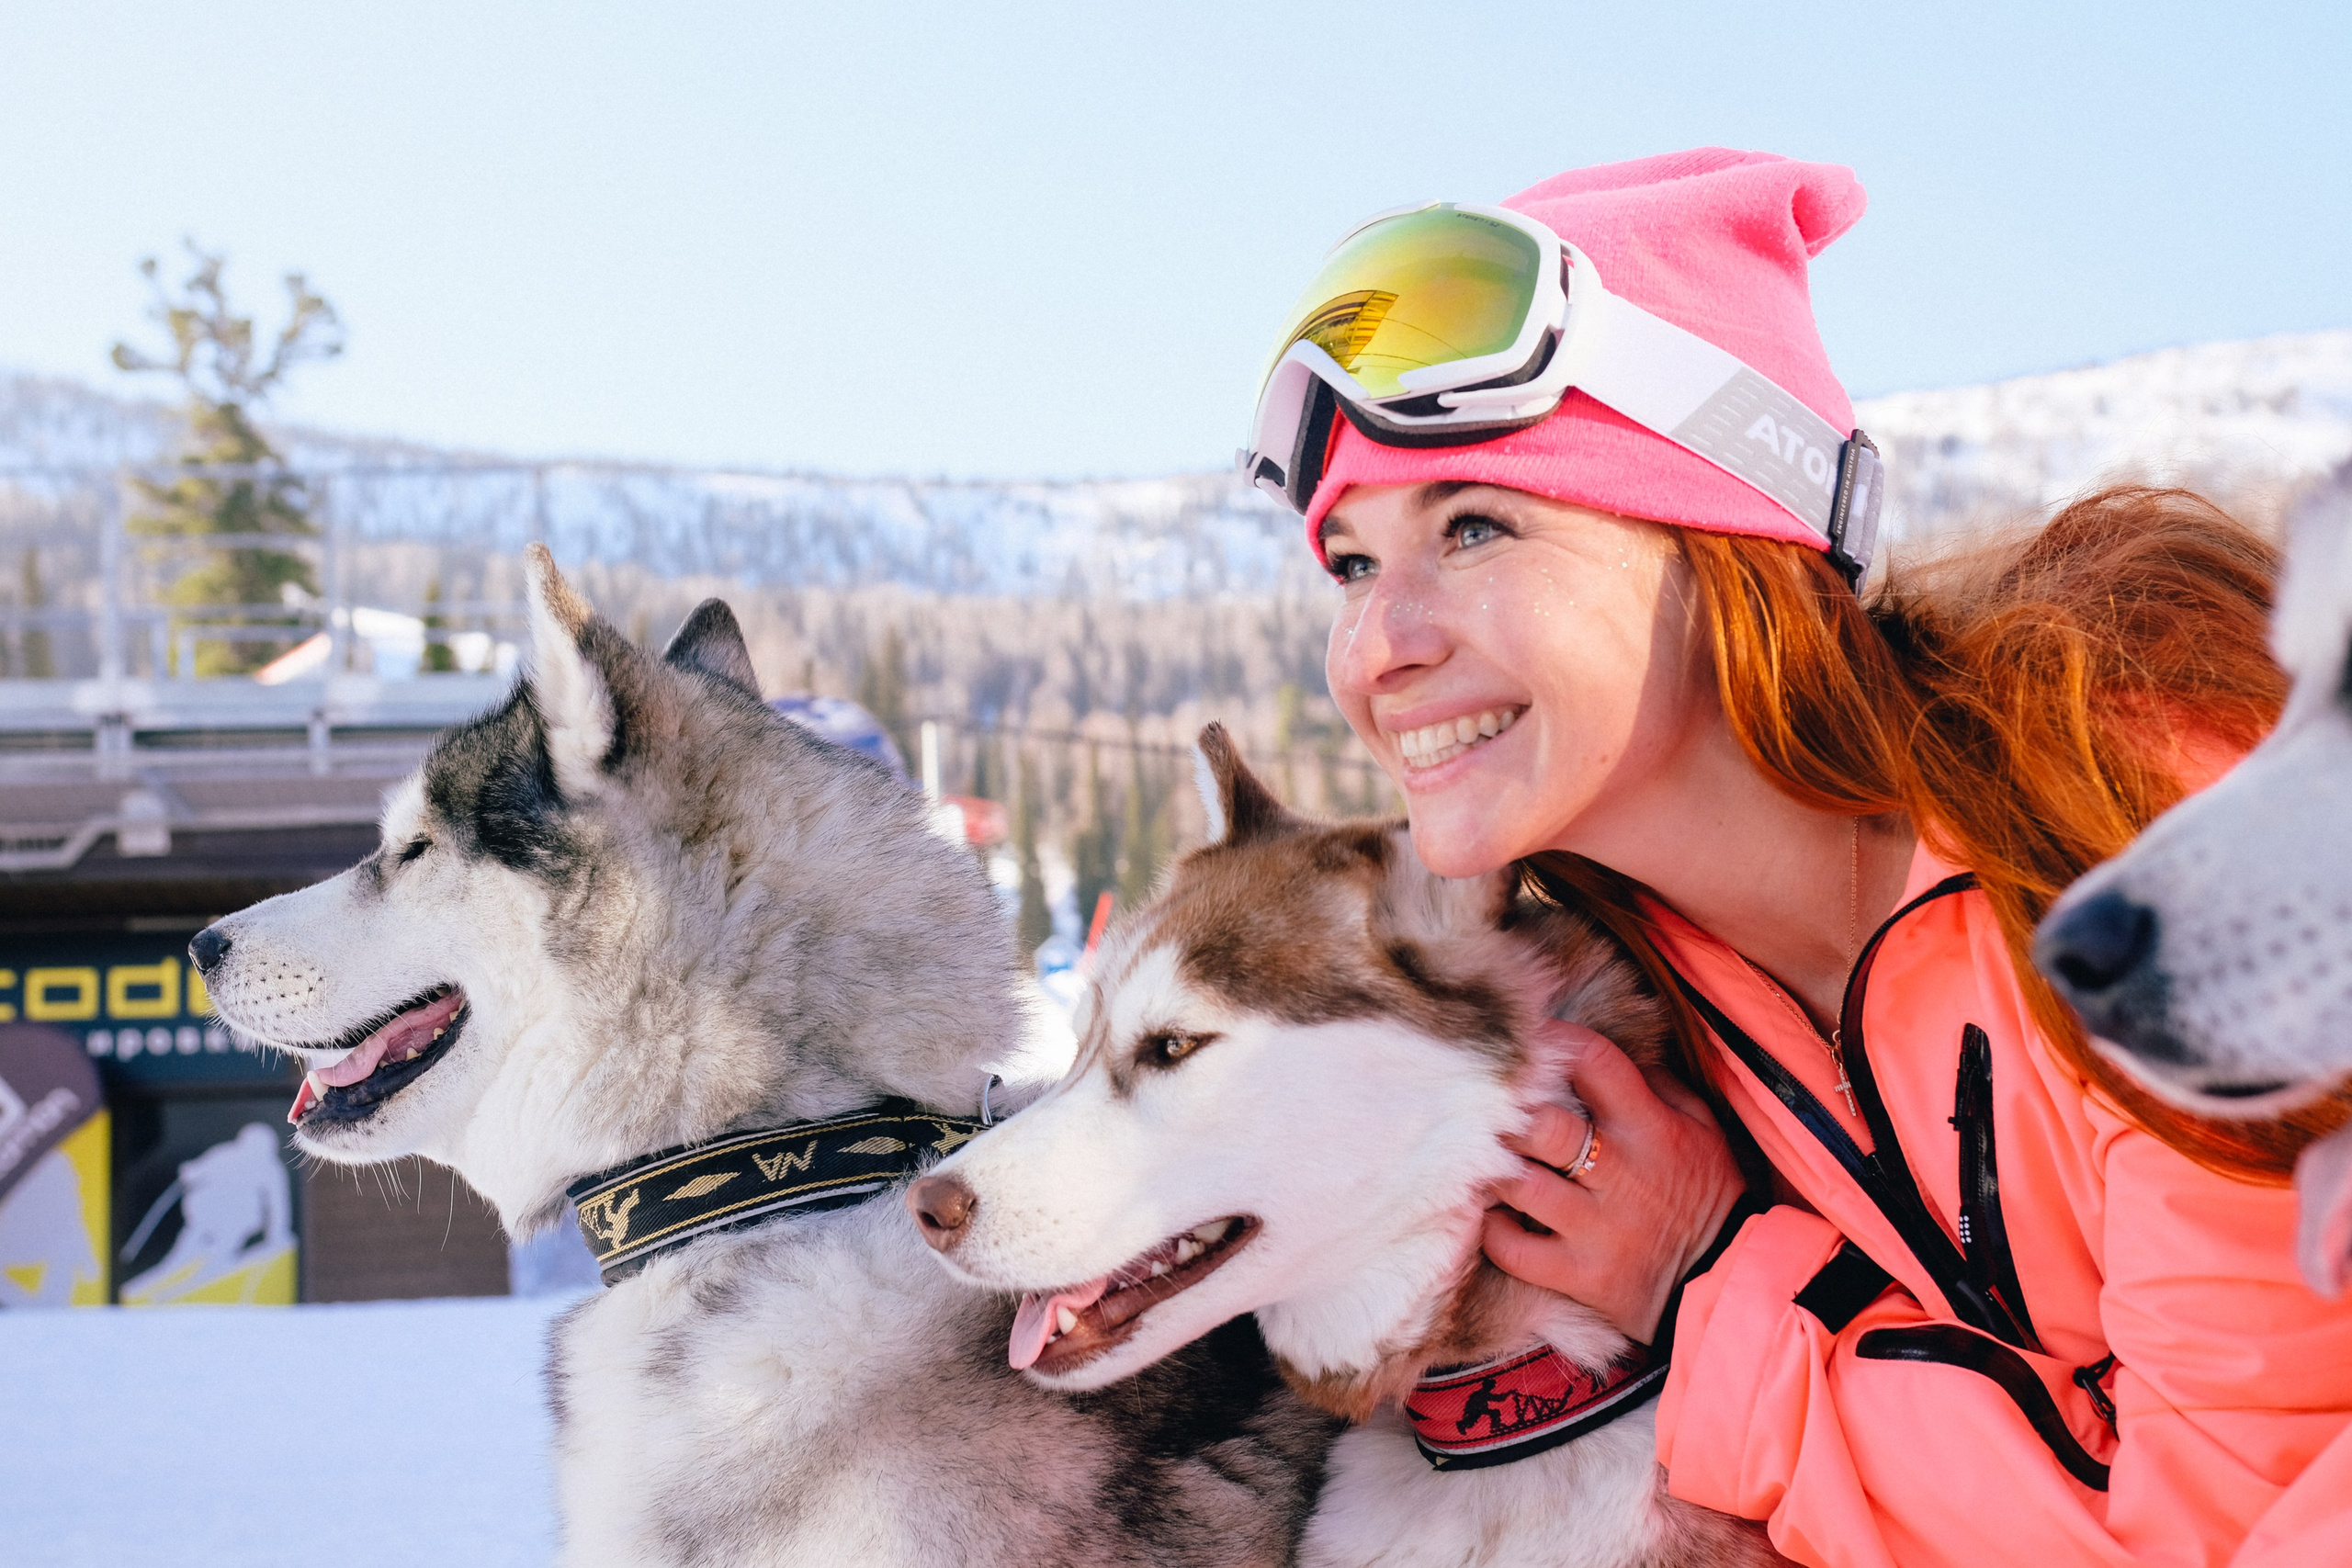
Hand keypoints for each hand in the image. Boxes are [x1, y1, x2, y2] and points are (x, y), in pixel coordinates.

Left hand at [1480, 1022, 1745, 1343]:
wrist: (1725, 1280)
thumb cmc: (1706, 1195)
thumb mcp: (1703, 1128)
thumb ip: (1657, 1085)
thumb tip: (1600, 1057)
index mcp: (1650, 1128)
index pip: (1595, 1062)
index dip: (1555, 1040)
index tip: (1529, 1040)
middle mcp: (1621, 1174)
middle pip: (1543, 1126)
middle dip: (1509, 1112)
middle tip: (1489, 1110)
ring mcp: (1597, 1228)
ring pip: (1519, 1185)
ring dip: (1493, 1169)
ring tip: (1485, 1160)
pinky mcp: (1581, 1275)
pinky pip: (1514, 1250)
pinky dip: (1493, 1231)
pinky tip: (1494, 1215)